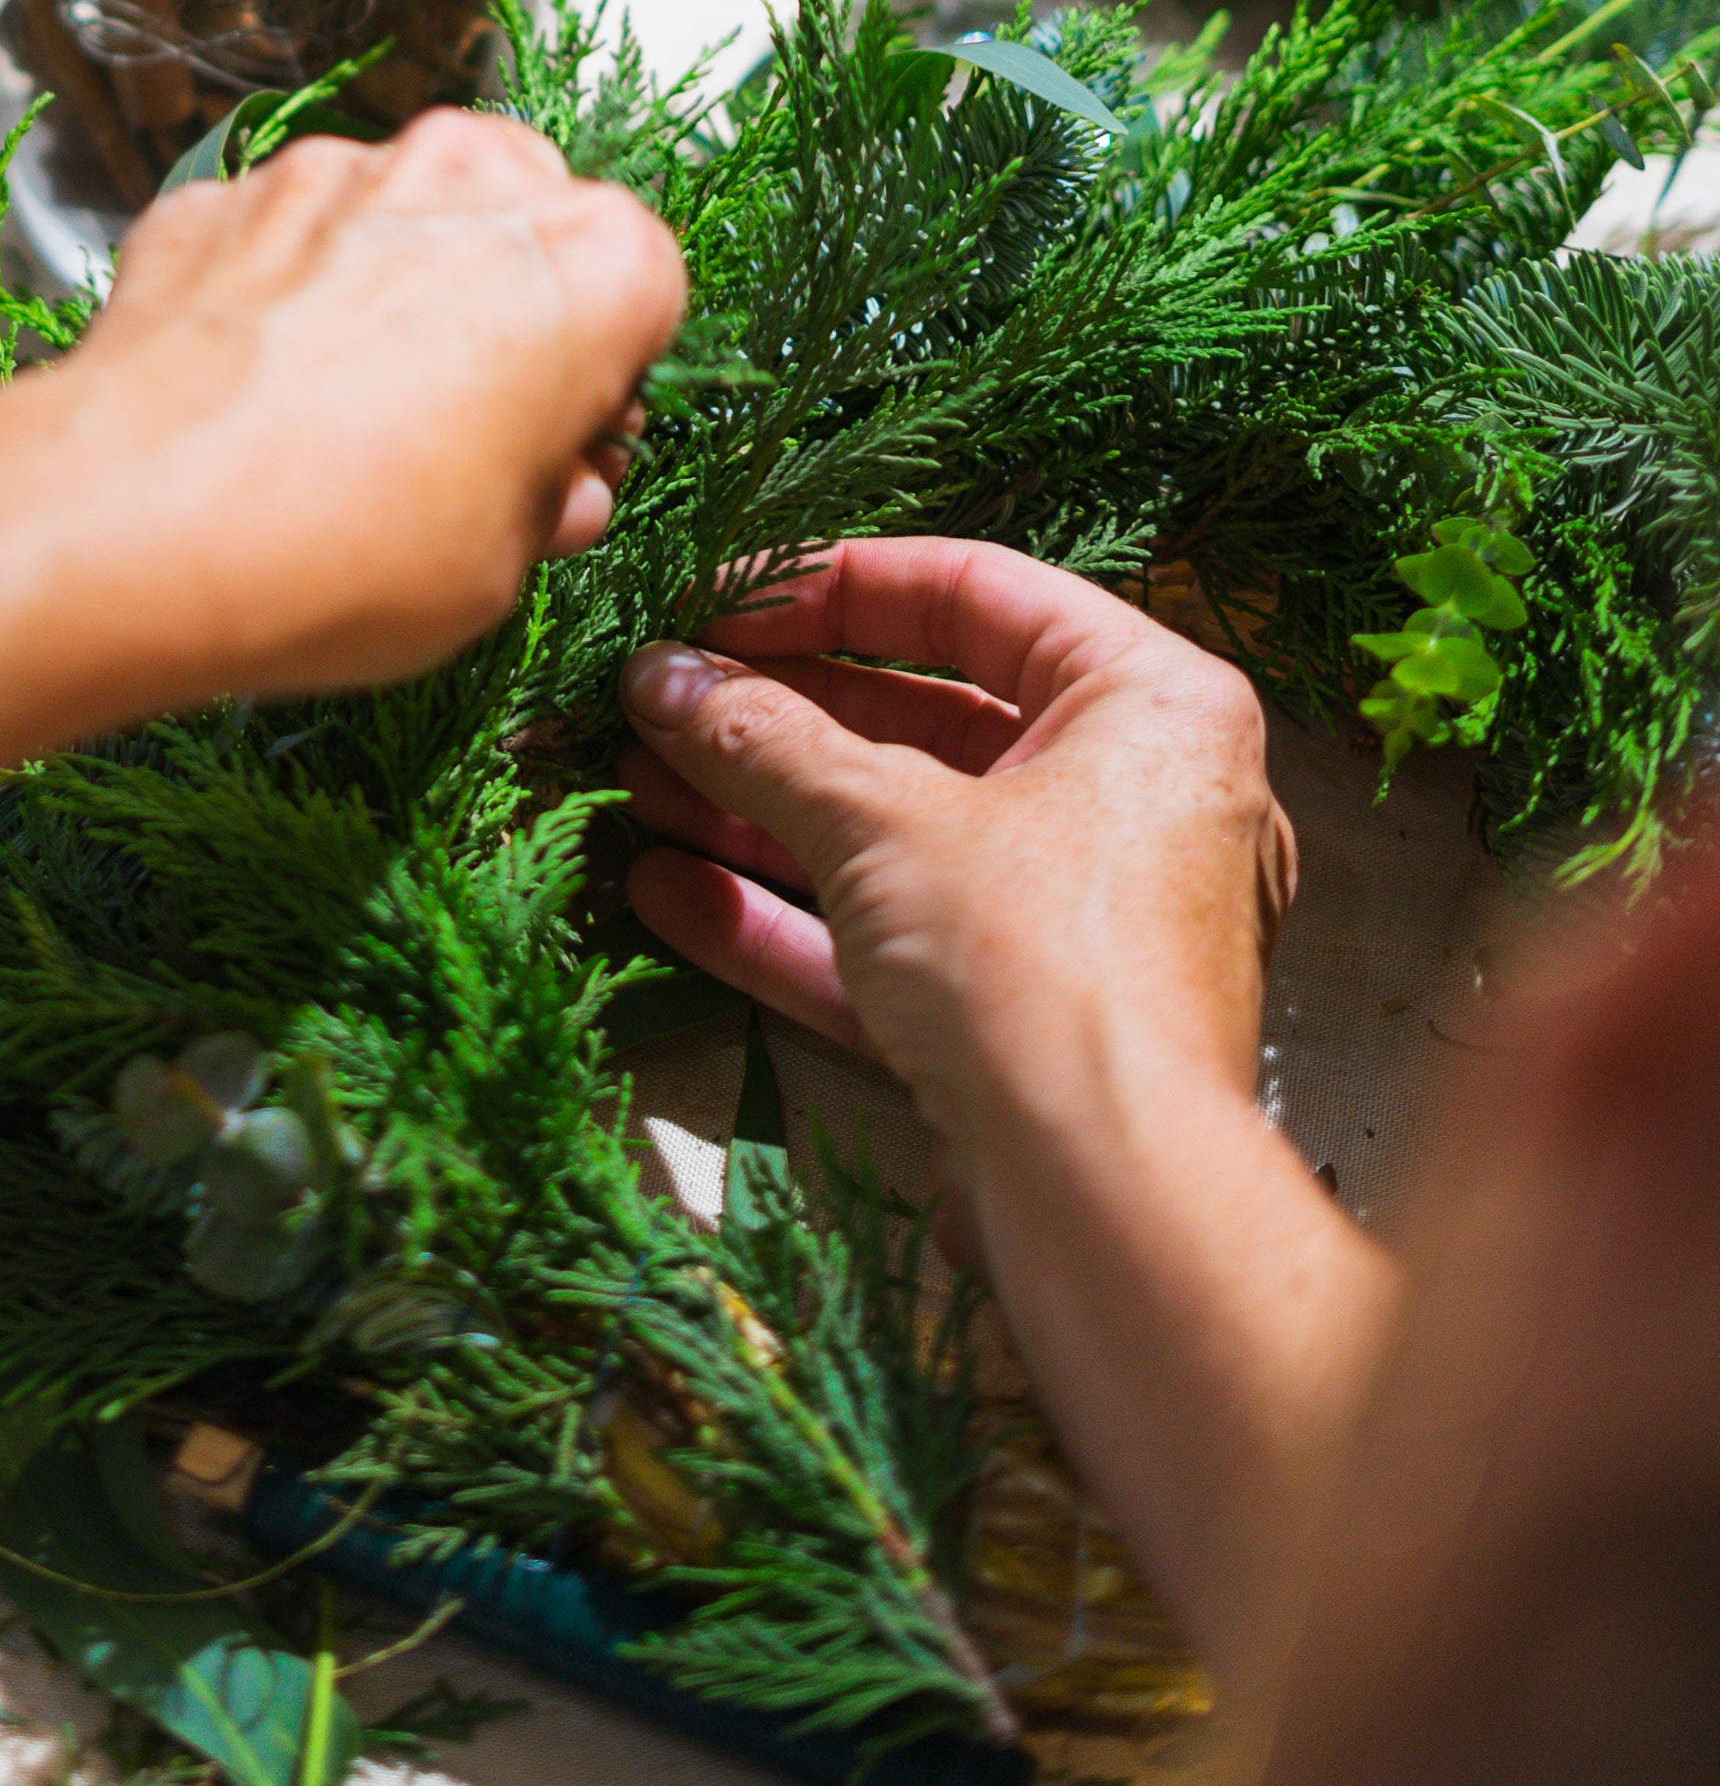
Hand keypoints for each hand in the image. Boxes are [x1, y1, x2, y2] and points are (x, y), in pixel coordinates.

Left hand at [52, 109, 685, 701]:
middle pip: (525, 224)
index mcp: (586, 258)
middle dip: (505, 311)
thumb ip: (545, 496)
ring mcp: (329, 172)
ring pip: (397, 219)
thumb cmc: (340, 548)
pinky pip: (280, 238)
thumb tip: (543, 482)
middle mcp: (465, 179)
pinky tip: (255, 397)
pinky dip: (280, 295)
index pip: (647, 287)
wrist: (127, 526)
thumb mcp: (505, 567)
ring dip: (390, 292)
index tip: (566, 447)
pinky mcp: (218, 196)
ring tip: (343, 425)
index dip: (605, 376)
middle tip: (464, 437)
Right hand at [619, 541, 1379, 1680]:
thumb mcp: (878, 819)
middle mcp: (1136, 800)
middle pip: (927, 721)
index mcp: (1150, 703)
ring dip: (760, 812)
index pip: (974, 592)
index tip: (711, 598)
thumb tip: (659, 677)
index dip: (827, 586)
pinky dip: (789, 916)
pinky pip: (896, 942)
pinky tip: (665, 891)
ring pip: (897, 839)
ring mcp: (1082, 922)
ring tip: (635, 781)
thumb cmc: (1033, 962)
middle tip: (657, 698)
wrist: (1106, 1200)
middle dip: (775, 716)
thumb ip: (760, 736)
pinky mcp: (1027, 1023)